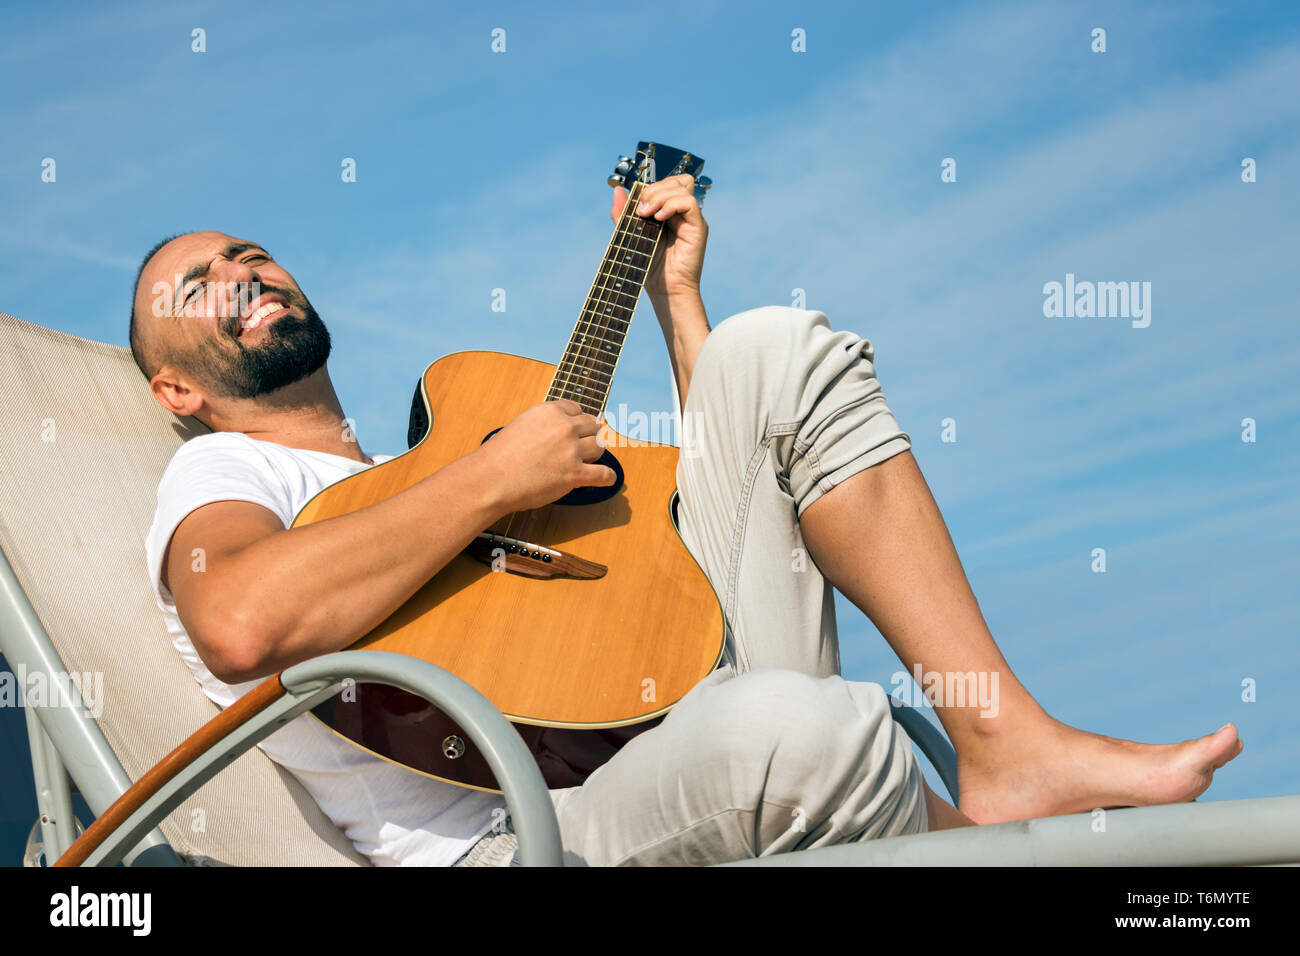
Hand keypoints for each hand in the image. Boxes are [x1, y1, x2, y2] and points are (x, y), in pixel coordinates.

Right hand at [475, 400, 615, 512]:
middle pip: (593, 426)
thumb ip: (543, 424)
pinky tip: (607, 479)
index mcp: (550, 411)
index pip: (577, 409)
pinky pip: (603, 474)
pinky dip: (607, 477)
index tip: (578, 429)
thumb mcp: (522, 424)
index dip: (578, 421)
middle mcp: (564, 427)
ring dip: (595, 454)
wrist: (492, 478)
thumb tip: (557, 430)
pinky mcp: (575, 474)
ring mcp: (571, 450)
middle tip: (584, 446)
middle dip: (589, 435)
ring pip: (600, 447)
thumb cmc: (500, 455)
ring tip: (588, 461)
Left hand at [610, 173, 707, 299]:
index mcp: (669, 212)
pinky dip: (672, 204)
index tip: (635, 207)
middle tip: (640, 210)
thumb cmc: (649, 268)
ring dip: (660, 195)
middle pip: (676, 180)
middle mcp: (682, 213)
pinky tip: (659, 218)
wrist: (664, 291)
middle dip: (654, 189)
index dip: (650, 187)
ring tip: (646, 215)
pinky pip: (689, 202)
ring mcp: (691, 219)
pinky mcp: (698, 228)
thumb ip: (623, 214)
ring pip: (683, 186)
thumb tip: (618, 189)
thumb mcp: (630, 235)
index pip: (666, 183)